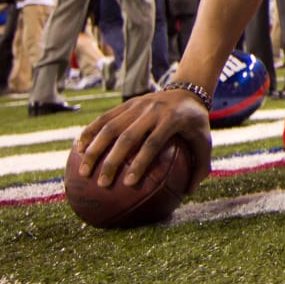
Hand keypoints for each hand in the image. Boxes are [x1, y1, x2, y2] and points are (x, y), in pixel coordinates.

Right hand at [74, 89, 212, 193]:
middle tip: (102, 183)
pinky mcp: (127, 103)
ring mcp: (138, 105)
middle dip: (112, 161)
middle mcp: (152, 110)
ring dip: (95, 149)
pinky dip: (90, 132)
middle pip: (128, 136)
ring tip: (84, 171)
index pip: (154, 142)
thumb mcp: (205, 141)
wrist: (187, 90)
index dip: (141, 162)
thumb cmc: (196, 123)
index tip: (129, 183)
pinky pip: (105, 117)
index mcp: (173, 119)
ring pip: (110, 126)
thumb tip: (188, 193)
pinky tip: (78, 149)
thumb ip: (201, 166)